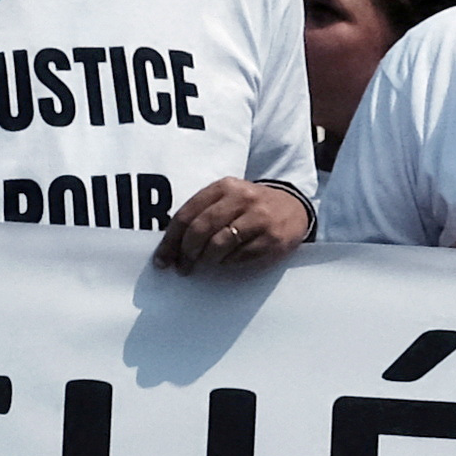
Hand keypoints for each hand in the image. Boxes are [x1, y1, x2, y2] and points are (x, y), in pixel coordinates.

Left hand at [158, 175, 318, 275]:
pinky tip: (227, 262)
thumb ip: (200, 216)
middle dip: (186, 253)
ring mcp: (260, 217)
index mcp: (223, 187)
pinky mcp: (273, 238)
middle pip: (201, 229)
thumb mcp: (225, 200)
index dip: (170, 241)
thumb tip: (170, 248)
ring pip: (220, 244)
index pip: (187, 215)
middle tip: (182, 267)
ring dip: (207, 259)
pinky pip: (241, 257)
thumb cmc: (248, 208)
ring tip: (205, 264)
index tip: (161, 260)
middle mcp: (242, 198)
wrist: (294, 207)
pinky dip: (228, 263)